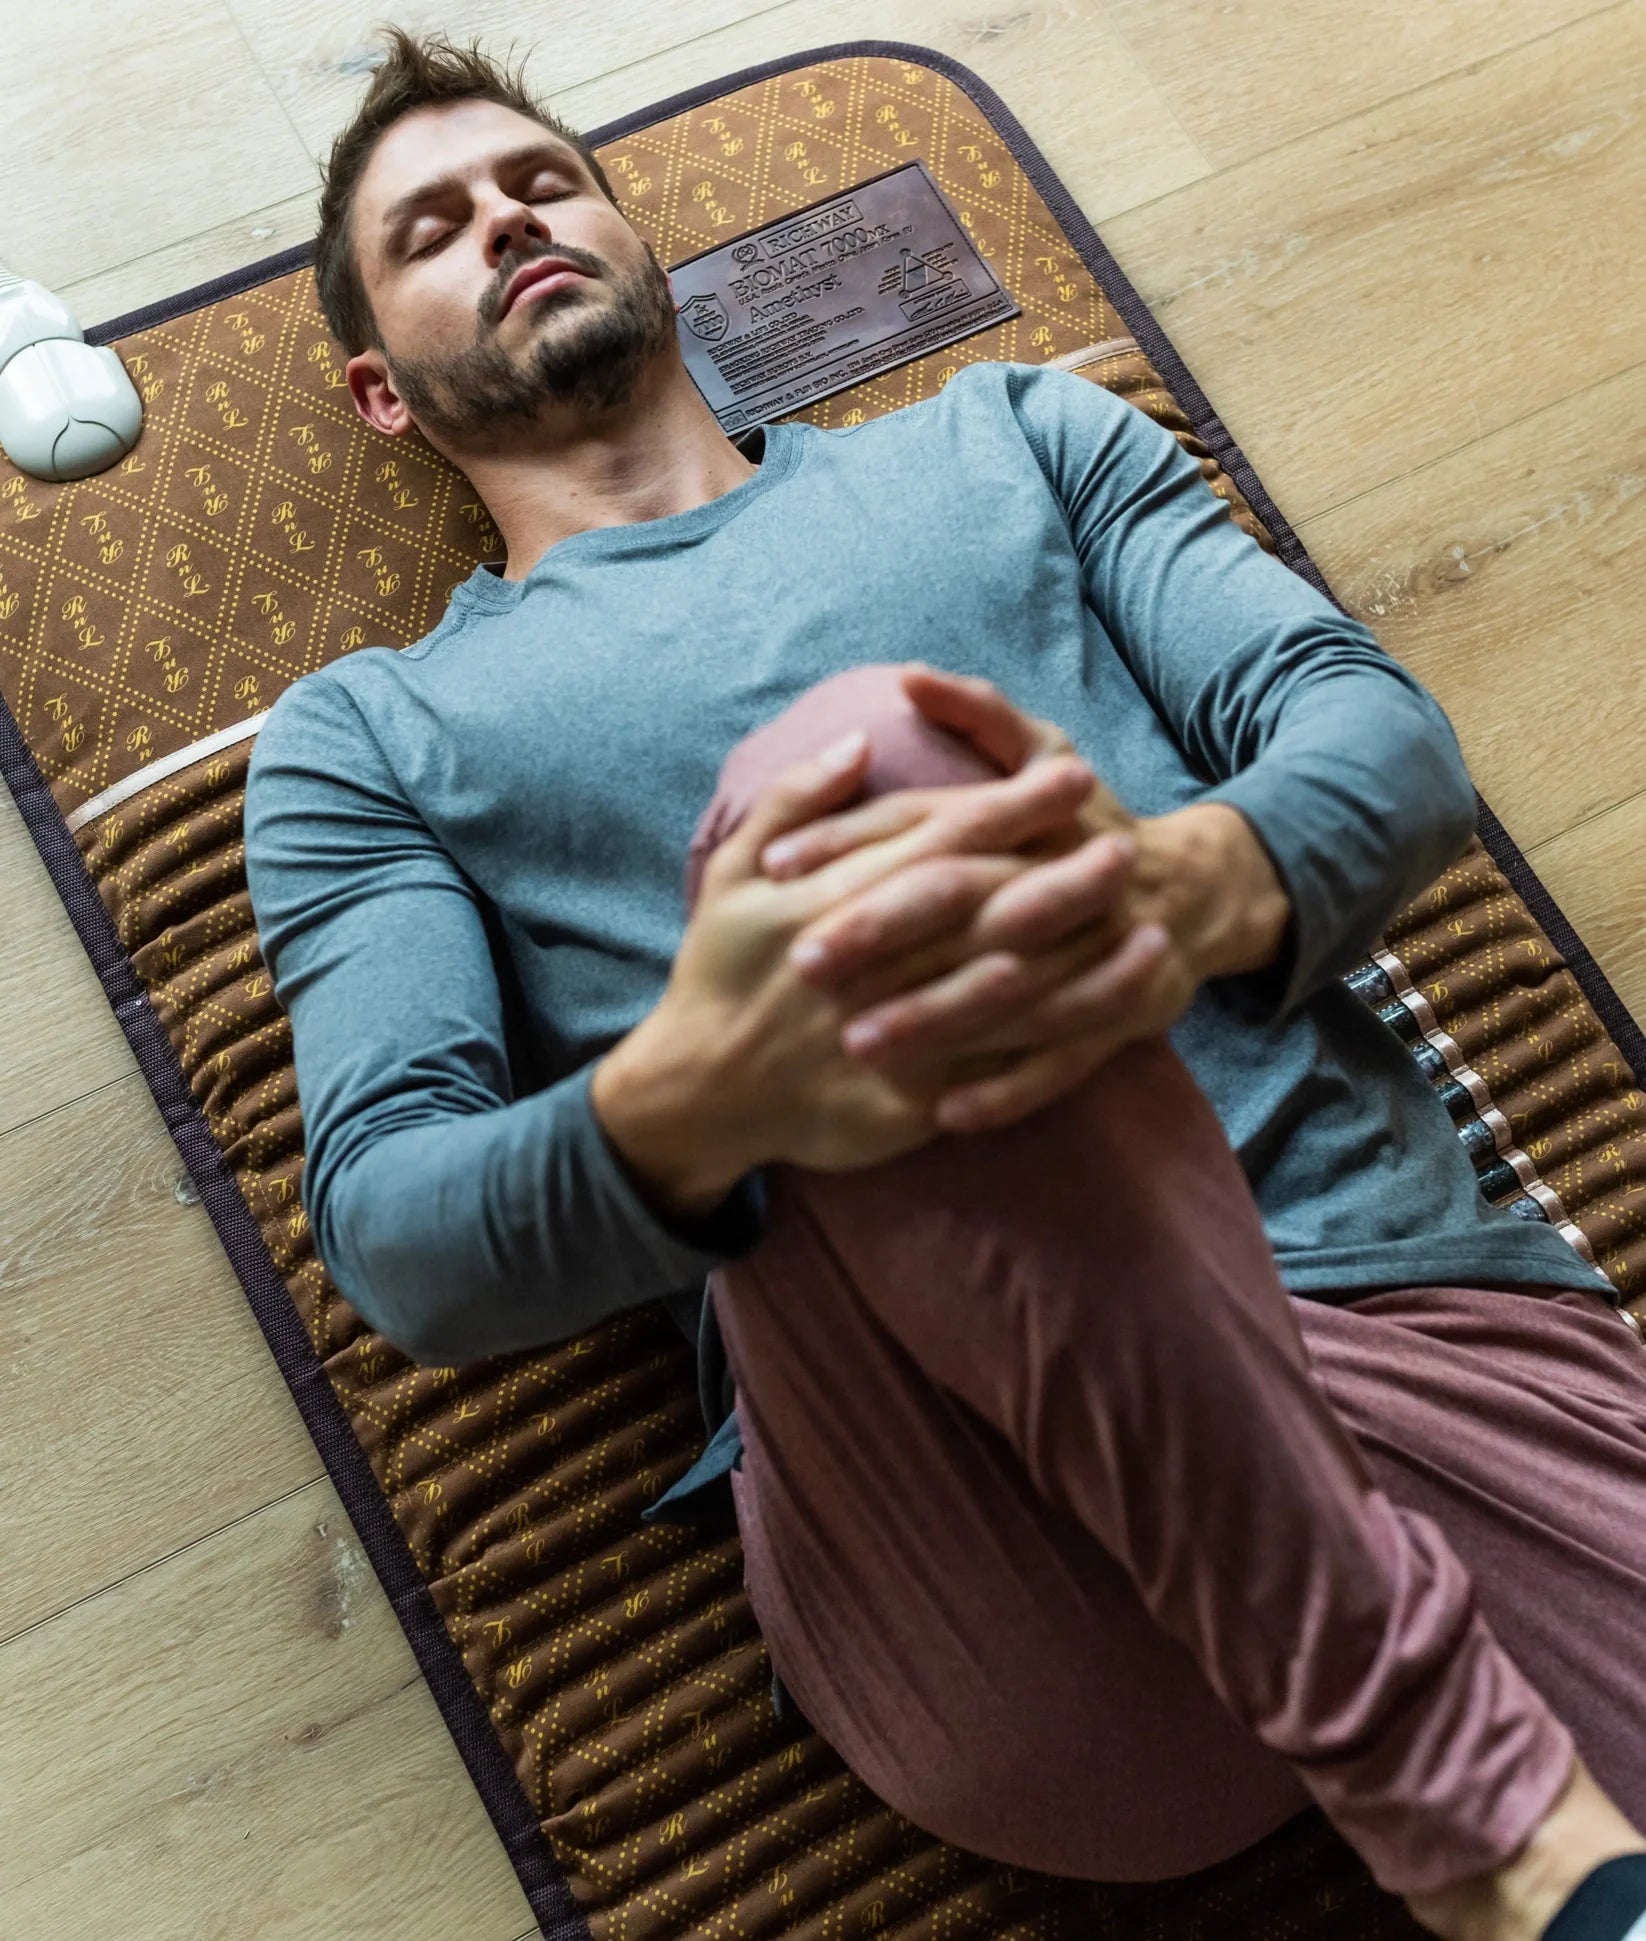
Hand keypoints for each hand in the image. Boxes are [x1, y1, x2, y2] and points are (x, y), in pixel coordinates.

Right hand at [593, 727, 1104, 1205]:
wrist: (696, 1092)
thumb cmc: (717, 973)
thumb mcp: (731, 872)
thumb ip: (794, 800)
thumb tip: (859, 742)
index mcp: (832, 899)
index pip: (940, 839)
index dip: (1012, 807)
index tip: (1073, 776)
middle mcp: (870, 965)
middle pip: (984, 912)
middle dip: (1063, 877)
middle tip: (1129, 846)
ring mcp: (890, 1035)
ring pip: (1004, 993)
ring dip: (1083, 962)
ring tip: (1153, 931)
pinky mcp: (905, 1099)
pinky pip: (993, 1071)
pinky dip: (1055, 1045)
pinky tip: (1106, 1020)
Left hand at [760, 664, 1288, 1130]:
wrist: (1188, 894)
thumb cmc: (1084, 824)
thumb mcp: (1042, 750)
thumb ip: (979, 712)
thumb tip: (912, 676)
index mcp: (1022, 814)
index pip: (925, 818)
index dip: (849, 839)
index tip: (776, 866)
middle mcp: (1053, 874)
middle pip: (958, 899)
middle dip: (879, 931)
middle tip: (802, 963)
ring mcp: (1089, 950)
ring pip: (1004, 988)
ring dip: (932, 1019)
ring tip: (858, 1047)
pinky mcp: (1117, 1015)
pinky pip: (1062, 1061)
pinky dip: (1008, 1087)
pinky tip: (947, 1114)